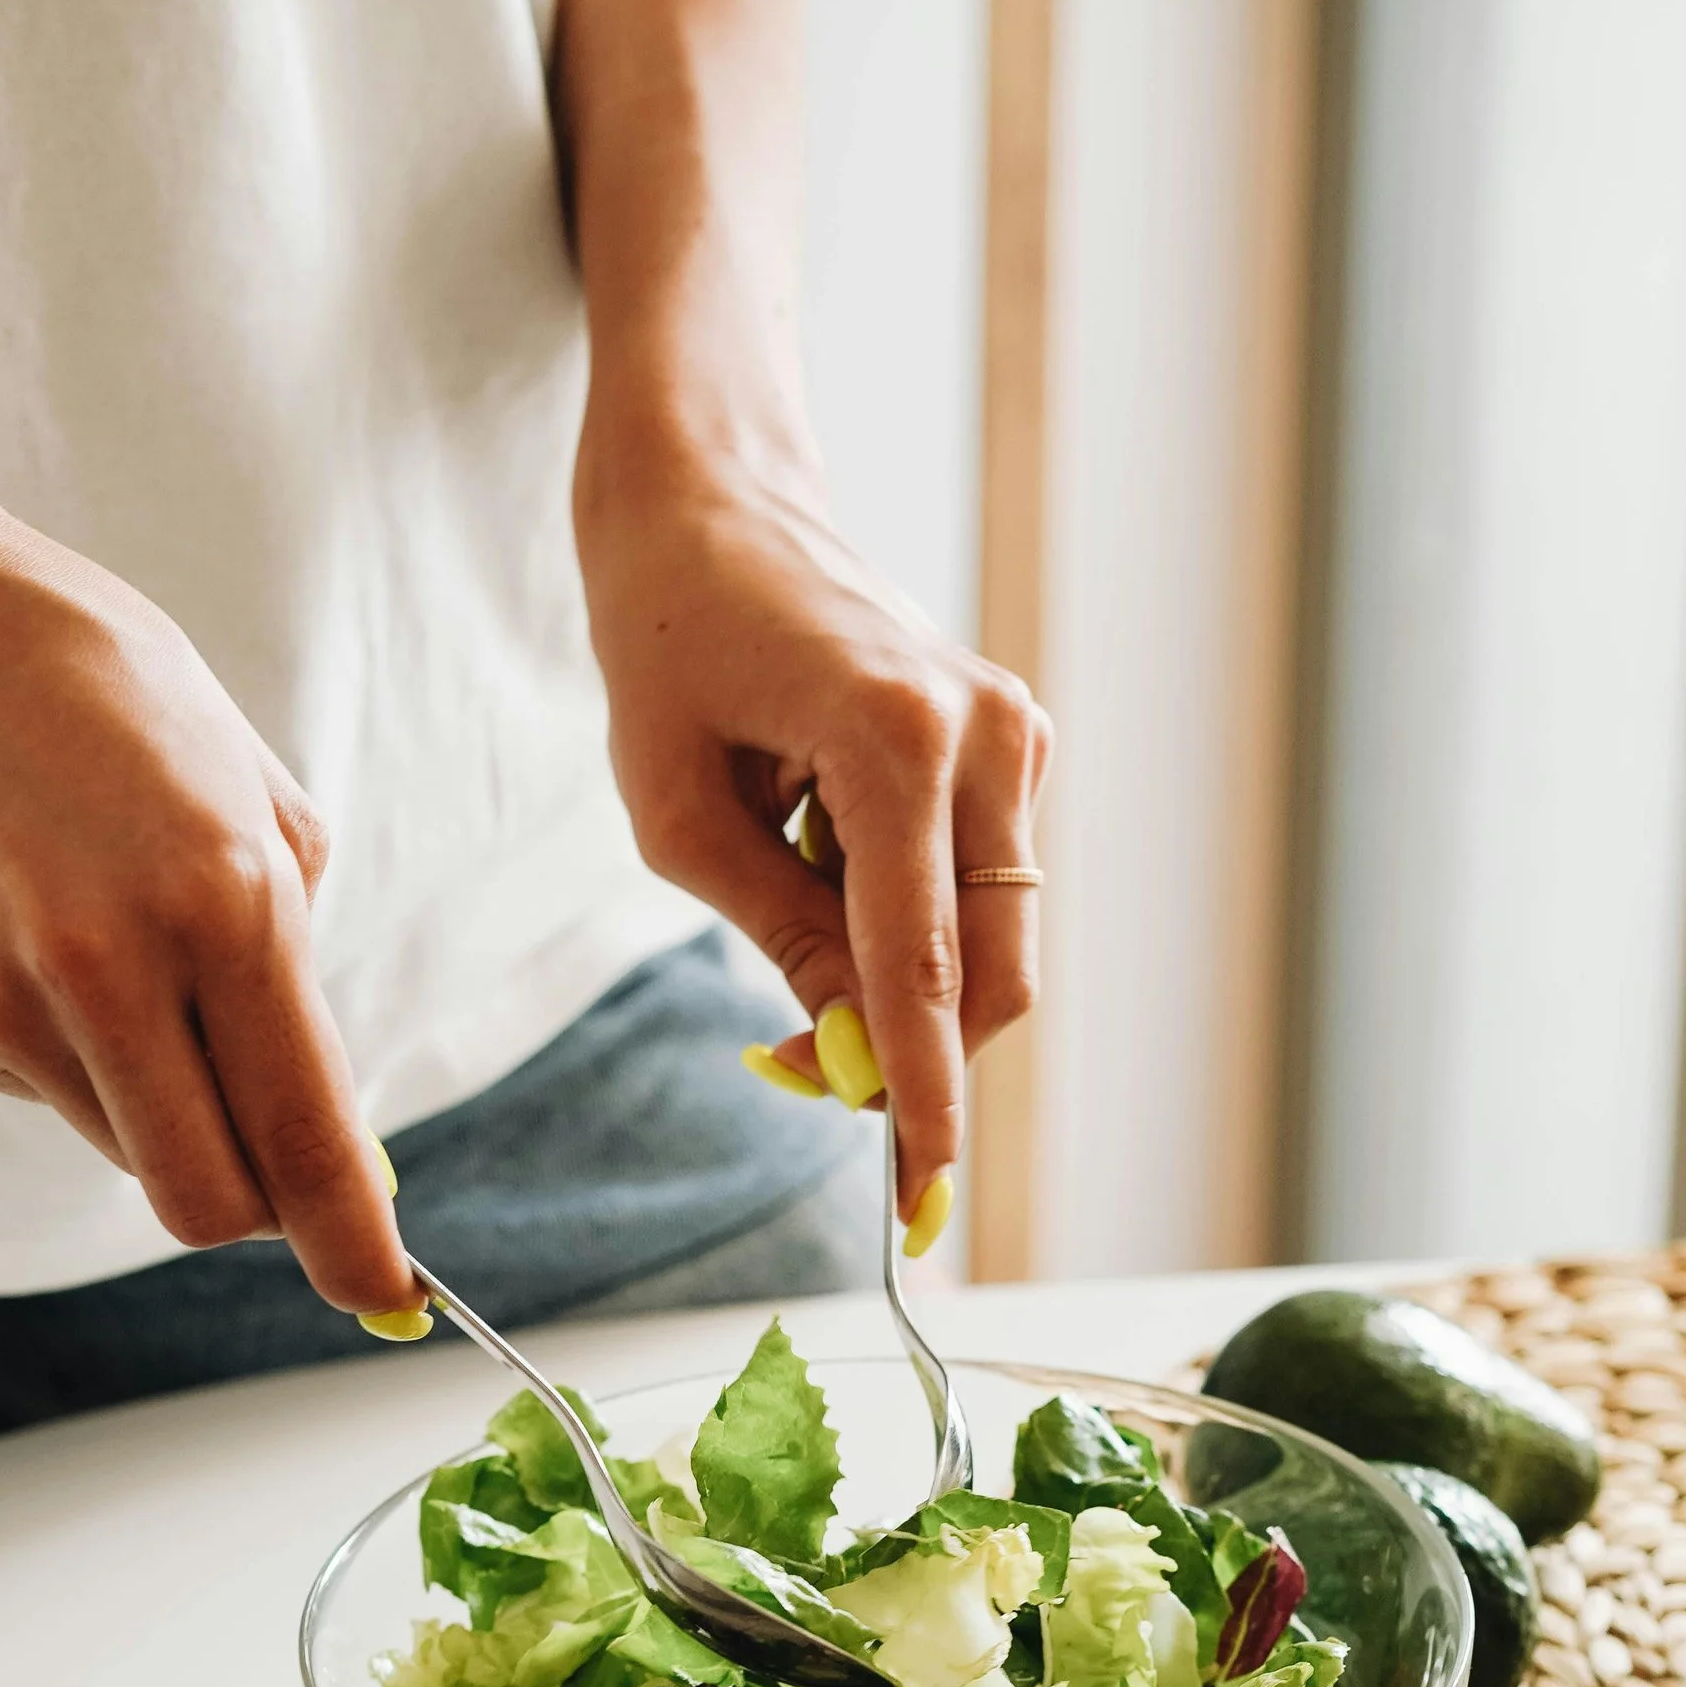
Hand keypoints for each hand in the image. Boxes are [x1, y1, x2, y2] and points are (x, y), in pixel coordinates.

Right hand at [0, 373, 413, 1315]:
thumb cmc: (89, 680)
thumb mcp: (246, 784)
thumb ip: (295, 945)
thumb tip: (321, 1090)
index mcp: (220, 901)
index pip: (304, 1138)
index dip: (354, 1242)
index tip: (384, 1296)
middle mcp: (106, 970)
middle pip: (207, 1201)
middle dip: (260, 1205)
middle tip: (277, 1149)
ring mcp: (2, 1005)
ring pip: (128, 1152)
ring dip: (166, 1108)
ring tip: (135, 969)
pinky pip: (46, 1096)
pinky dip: (79, 1056)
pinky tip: (46, 938)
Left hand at [575, 431, 1050, 1215]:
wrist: (718, 498)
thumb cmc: (669, 638)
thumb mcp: (678, 813)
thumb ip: (780, 935)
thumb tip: (851, 1057)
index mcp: (894, 736)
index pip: (920, 957)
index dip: (923, 1086)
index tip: (925, 1188)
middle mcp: (984, 732)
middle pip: (989, 969)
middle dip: (917, 1052)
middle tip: (809, 1077)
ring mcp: (1015, 734)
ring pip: (993, 940)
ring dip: (908, 986)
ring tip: (788, 932)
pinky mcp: (1016, 744)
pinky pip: (982, 887)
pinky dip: (916, 924)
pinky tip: (828, 864)